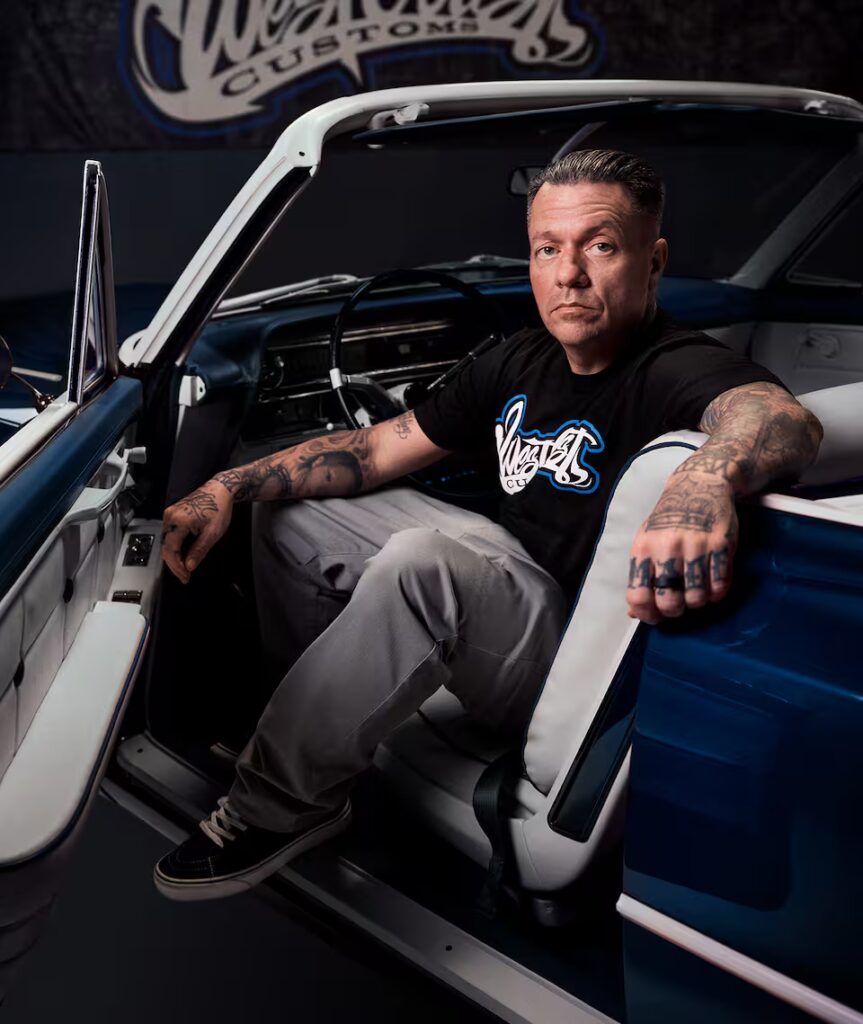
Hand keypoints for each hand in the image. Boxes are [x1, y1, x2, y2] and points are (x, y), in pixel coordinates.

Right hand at [160, 479, 233, 583]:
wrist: (220, 489)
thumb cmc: (219, 507)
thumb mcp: (213, 532)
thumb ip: (199, 550)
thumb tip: (189, 566)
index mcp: (178, 520)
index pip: (171, 549)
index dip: (177, 566)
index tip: (185, 576)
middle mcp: (170, 516)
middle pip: (166, 547)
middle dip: (175, 564)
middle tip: (185, 577)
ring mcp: (170, 514)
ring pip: (167, 542)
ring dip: (174, 557)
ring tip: (185, 569)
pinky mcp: (173, 514)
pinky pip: (170, 535)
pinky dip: (175, 548)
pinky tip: (183, 556)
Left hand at [626, 472, 737, 623]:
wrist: (700, 484)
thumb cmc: (668, 518)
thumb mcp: (647, 540)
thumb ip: (640, 575)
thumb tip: (634, 612)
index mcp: (643, 548)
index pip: (638, 594)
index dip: (646, 613)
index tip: (655, 615)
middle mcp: (667, 547)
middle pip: (668, 601)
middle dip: (673, 611)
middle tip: (679, 604)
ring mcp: (695, 545)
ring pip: (696, 598)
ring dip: (697, 602)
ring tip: (696, 592)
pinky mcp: (721, 544)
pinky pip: (720, 585)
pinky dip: (717, 593)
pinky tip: (712, 584)